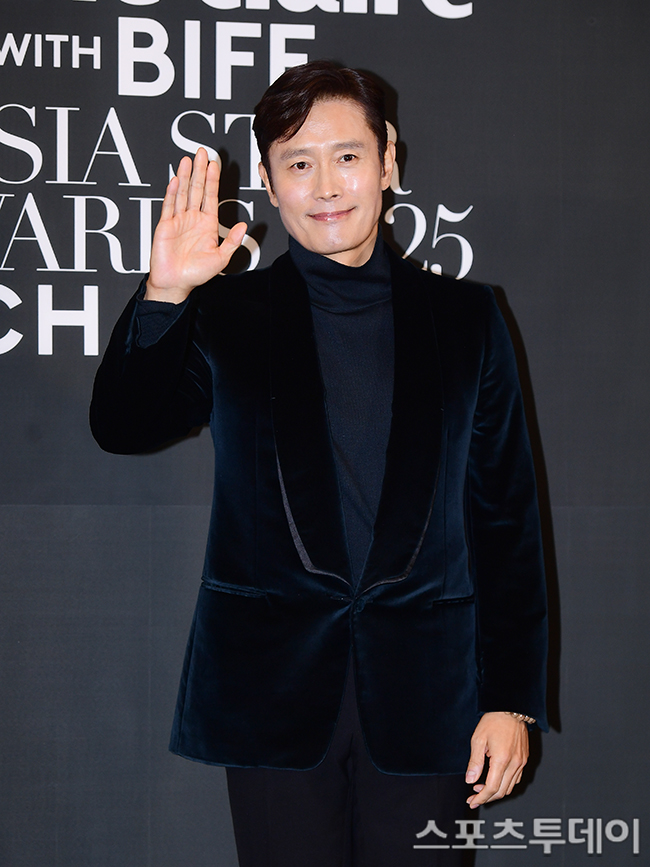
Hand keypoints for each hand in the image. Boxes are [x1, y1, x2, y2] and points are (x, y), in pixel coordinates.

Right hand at [145, 148, 247, 302]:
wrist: (175, 283)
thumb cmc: (196, 274)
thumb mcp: (221, 259)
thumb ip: (232, 242)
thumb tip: (244, 227)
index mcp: (207, 224)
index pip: (211, 196)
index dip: (213, 180)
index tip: (215, 164)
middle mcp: (193, 219)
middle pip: (197, 189)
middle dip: (200, 171)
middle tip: (202, 152)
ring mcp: (178, 220)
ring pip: (183, 193)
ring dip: (186, 176)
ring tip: (188, 160)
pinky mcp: (165, 225)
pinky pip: (169, 205)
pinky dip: (173, 192)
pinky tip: (176, 180)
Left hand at [465, 712, 528, 808]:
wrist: (512, 708)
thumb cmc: (494, 720)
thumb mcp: (478, 739)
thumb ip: (474, 762)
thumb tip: (470, 780)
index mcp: (502, 759)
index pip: (491, 788)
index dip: (481, 798)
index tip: (472, 801)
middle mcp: (515, 763)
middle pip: (501, 791)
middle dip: (487, 797)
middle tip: (474, 797)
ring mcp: (521, 762)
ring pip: (509, 787)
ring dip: (495, 791)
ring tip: (481, 787)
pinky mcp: (524, 759)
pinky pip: (516, 779)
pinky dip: (505, 784)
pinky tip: (495, 779)